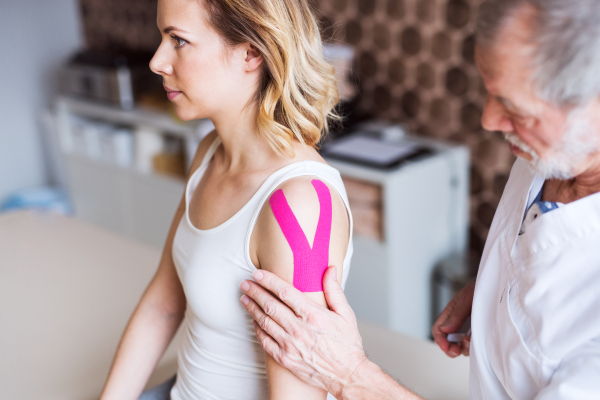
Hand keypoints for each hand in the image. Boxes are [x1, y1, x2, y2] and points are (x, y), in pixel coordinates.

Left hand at [240, 266, 367, 398]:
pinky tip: (254, 321)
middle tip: (245, 283)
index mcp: (313, 315)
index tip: (257, 273)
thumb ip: (334, 290)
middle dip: (255, 292)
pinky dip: (257, 329)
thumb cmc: (348, 344)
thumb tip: (330, 269)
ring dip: (252, 308)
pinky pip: (265, 341)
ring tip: (244, 298)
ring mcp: (290, 345)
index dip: (269, 281)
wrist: (347, 375)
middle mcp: (299, 329)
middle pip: (270, 305)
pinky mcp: (285, 358)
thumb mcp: (346, 314)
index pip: (285, 292)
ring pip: (264, 322)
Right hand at [432, 279, 474, 357]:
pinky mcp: (480, 331)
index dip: (440, 340)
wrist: (498, 285)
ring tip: (471, 342)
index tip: (447, 348)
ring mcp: (469, 328)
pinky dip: (475, 346)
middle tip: (457, 352)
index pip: (438, 330)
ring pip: (461, 344)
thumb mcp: (466, 299)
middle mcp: (458, 322)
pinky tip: (480, 341)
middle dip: (451, 348)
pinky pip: (474, 343)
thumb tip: (444, 329)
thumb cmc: (481, 287)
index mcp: (450, 313)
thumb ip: (456, 315)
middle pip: (448, 341)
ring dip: (464, 348)